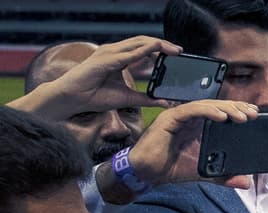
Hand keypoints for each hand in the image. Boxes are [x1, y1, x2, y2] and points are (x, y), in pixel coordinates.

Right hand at [8, 35, 178, 119]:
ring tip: (173, 50)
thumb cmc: (94, 96)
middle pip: (143, 41)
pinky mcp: (105, 60)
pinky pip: (128, 54)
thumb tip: (166, 102)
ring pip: (138, 43)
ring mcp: (109, 53)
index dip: (161, 47)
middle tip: (180, 50)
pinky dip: (144, 51)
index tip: (177, 53)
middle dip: (163, 44)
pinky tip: (156, 51)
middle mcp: (114, 51)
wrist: (72, 99)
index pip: (144, 46)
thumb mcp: (128, 98)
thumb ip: (147, 98)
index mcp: (119, 56)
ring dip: (157, 45)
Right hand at [130, 99, 259, 189]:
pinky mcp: (170, 118)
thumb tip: (245, 183)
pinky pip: (191, 110)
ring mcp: (179, 115)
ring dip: (226, 109)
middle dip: (236, 108)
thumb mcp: (204, 172)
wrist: (146, 172)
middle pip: (216, 106)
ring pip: (206, 105)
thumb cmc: (171, 167)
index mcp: (198, 126)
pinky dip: (208, 111)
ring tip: (242, 116)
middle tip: (254, 113)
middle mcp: (190, 117)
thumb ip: (223, 176)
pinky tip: (222, 116)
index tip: (254, 115)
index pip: (220, 113)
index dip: (237, 111)